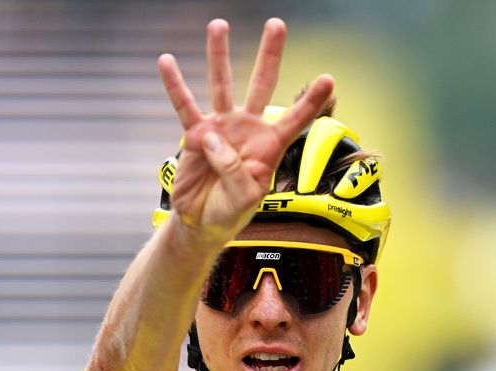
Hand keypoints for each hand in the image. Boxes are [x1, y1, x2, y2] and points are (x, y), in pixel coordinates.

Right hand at [157, 18, 333, 242]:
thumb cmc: (230, 212)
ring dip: (219, 55)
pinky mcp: (195, 135)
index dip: (310, 101)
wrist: (201, 222)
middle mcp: (248, 129)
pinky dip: (175, 85)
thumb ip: (235, 172)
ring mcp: (221, 128)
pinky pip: (184, 106)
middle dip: (269, 55)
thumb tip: (213, 139)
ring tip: (218, 25)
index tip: (328, 79)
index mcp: (270, 146)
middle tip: (276, 24)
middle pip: (261, 85)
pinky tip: (166, 62)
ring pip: (221, 85)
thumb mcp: (243, 200)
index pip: (295, 119)